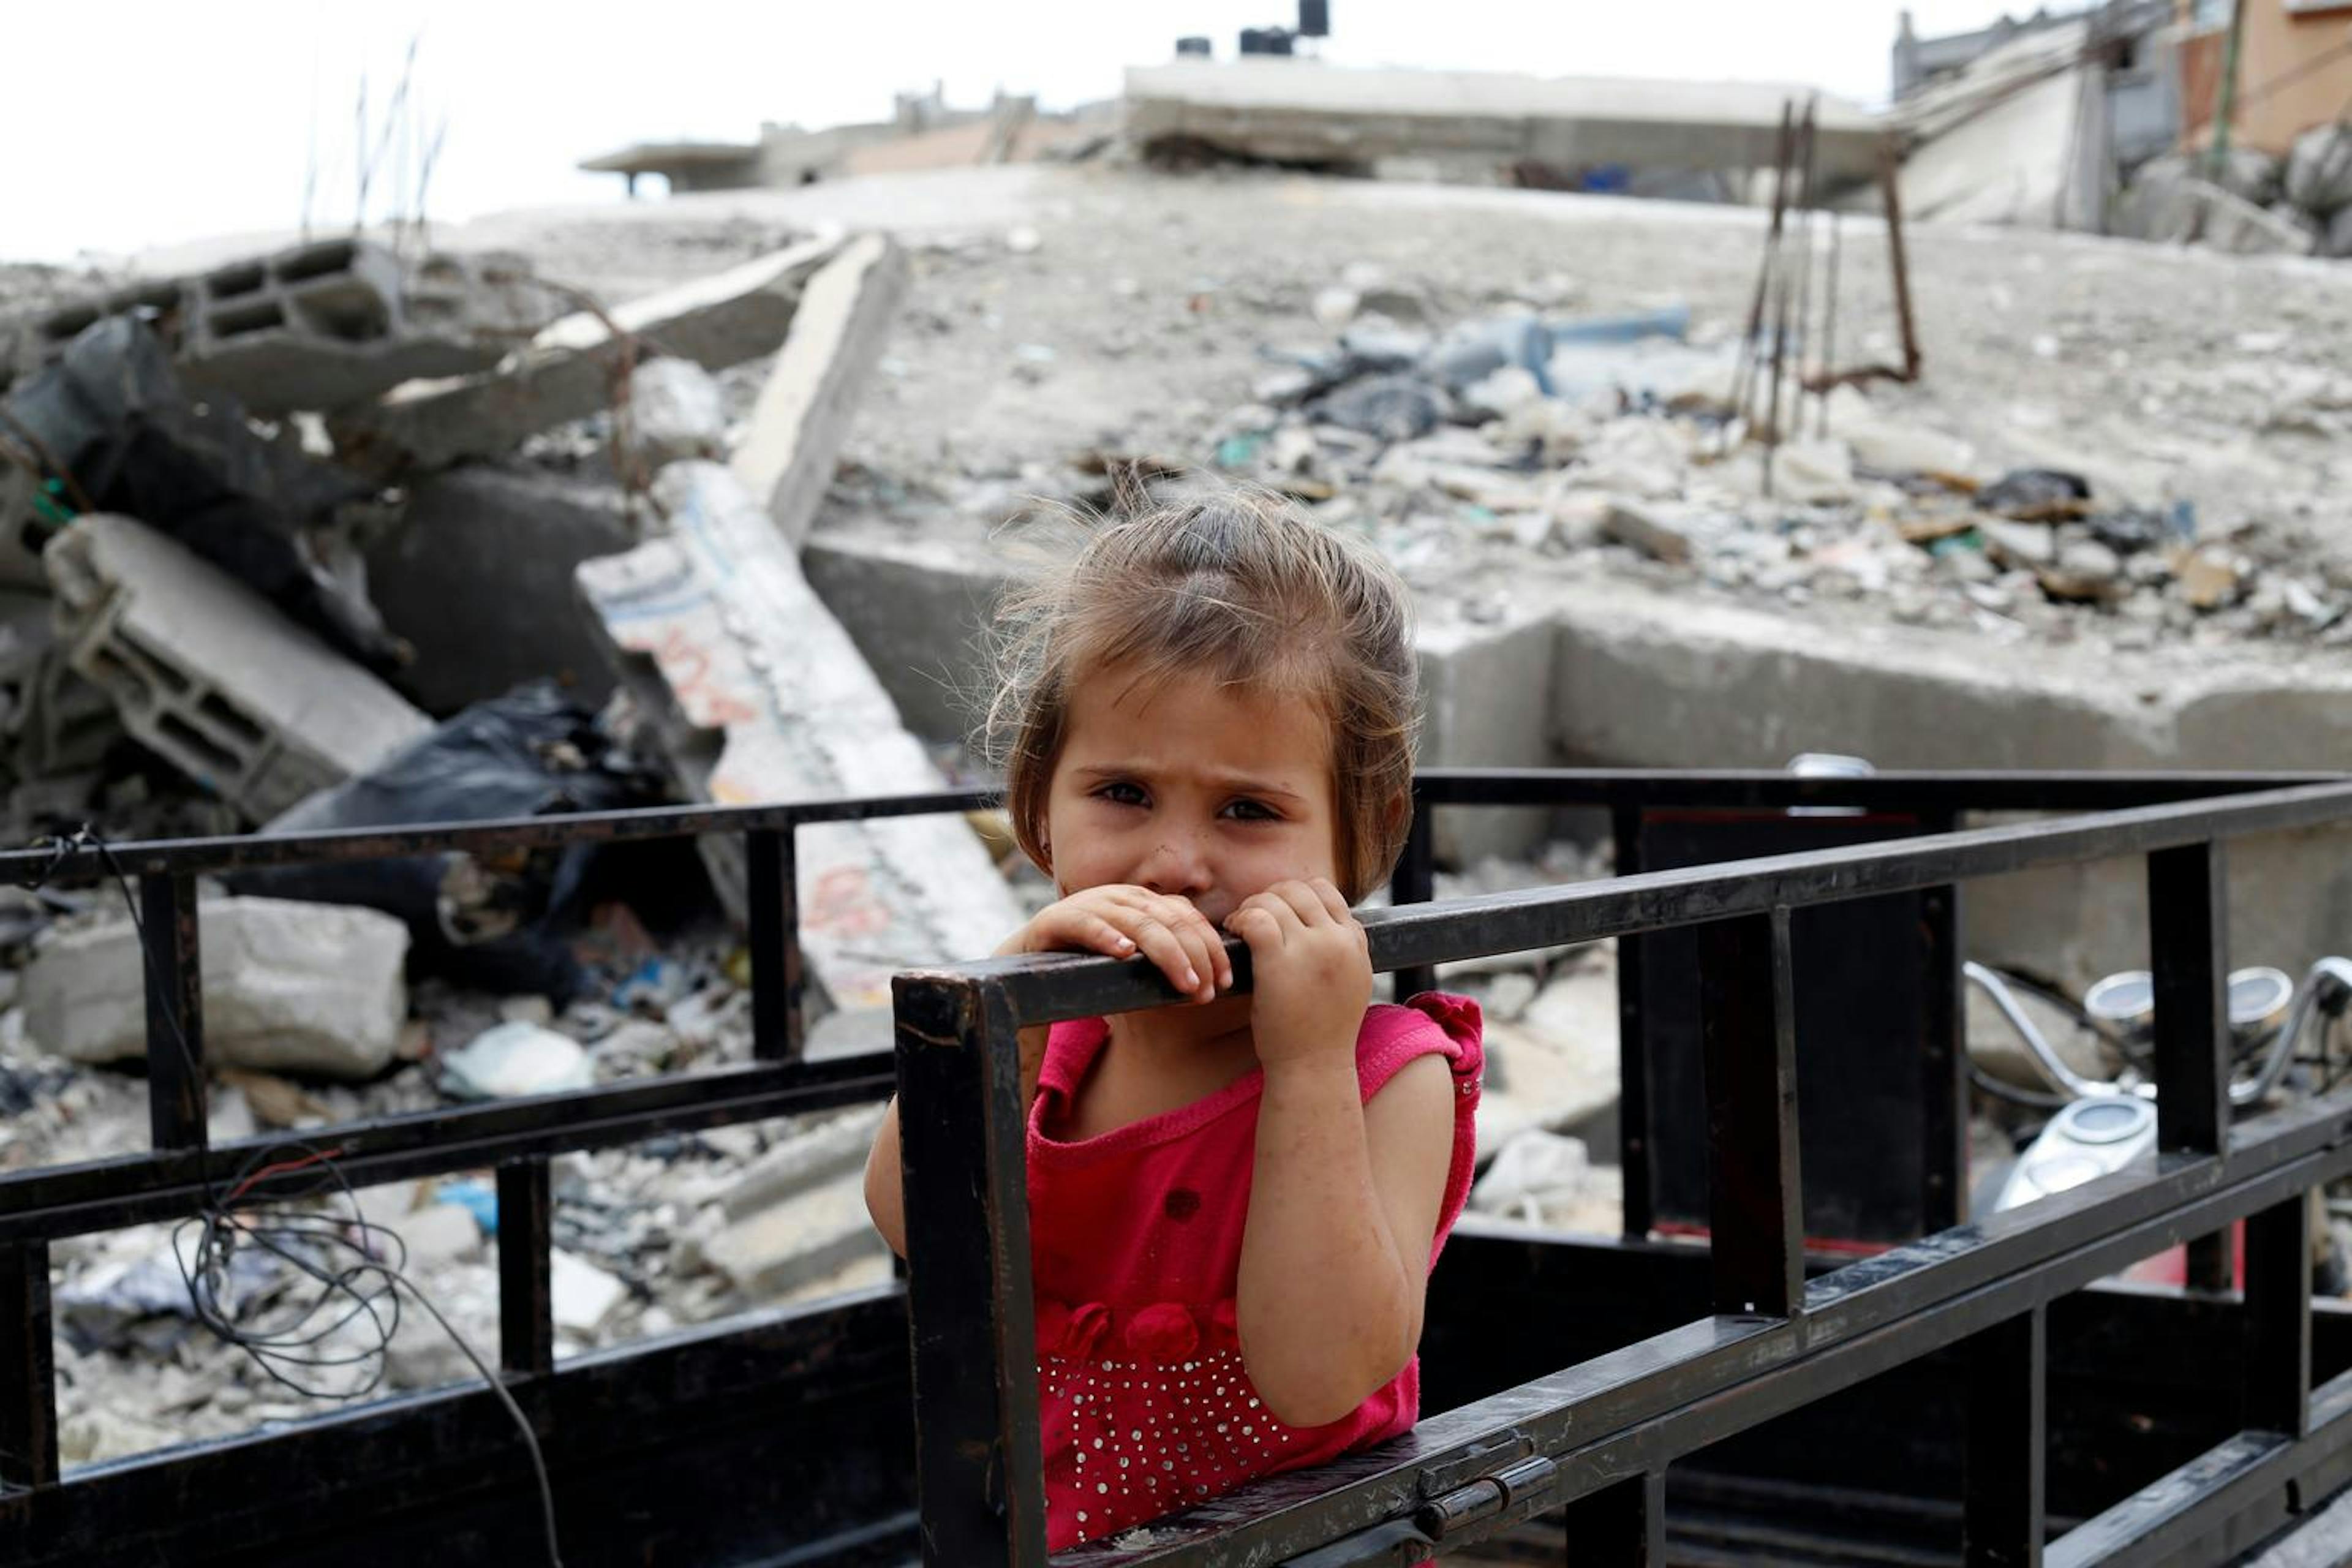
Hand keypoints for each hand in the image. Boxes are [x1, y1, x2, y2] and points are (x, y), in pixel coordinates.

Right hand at [997, 885, 1230, 1004]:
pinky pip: (1086, 923)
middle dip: (1195, 955)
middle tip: (1207, 990)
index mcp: (1142, 902)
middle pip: (1169, 919)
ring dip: (1165, 952)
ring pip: (1137, 922)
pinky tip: (1124, 953)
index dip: (1211, 946)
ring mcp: (1089, 904)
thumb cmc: (1090, 965)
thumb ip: (1164, 959)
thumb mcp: (1135, 959)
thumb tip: (1210, 983)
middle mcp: (1119, 896)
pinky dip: (1106, 936)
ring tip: (1184, 982)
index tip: (1227, 981)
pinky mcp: (1057, 920)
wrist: (1028, 963)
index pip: (1187, 916)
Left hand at [1225, 877, 1370, 1074]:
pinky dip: (1241, 919)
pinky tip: (1234, 932)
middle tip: (1254, 916)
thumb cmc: (1323, 1031)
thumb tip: (1324, 921)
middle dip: (1270, 897)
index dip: (1296, 895)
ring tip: (1240, 925)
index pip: (1324, 892)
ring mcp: (1310, 950)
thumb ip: (1342, 948)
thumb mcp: (1351, 982)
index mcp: (1355, 942)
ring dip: (1251, 907)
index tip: (1279, 913)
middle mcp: (1337, 940)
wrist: (1314, 1068)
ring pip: (1274, 900)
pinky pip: (1257, 919)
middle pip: (1297, 890)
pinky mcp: (1279, 963)